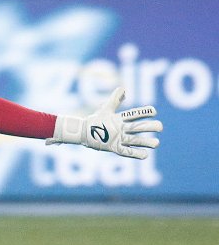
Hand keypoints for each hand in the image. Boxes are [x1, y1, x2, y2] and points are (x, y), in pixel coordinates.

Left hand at [46, 87, 161, 158]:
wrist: (85, 132)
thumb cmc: (96, 120)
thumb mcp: (105, 109)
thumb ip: (114, 100)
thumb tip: (122, 89)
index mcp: (121, 119)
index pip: (134, 115)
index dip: (143, 113)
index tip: (153, 111)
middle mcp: (123, 129)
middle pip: (138, 128)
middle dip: (149, 127)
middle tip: (159, 126)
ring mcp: (120, 139)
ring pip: (135, 140)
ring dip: (146, 142)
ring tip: (156, 143)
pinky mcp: (115, 148)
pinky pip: (127, 152)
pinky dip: (135, 153)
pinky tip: (145, 155)